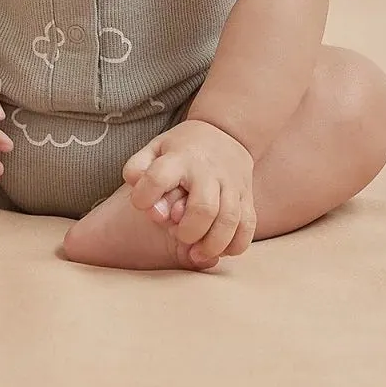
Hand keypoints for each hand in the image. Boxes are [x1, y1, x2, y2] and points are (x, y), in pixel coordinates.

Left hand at [121, 118, 255, 265]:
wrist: (227, 132)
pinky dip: (235, 245)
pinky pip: (248, 226)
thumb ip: (137, 170)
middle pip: (203, 208)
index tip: (142, 204)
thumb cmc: (182, 149)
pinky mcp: (247, 197)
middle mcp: (208, 171)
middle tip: (179, 235)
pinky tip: (220, 250)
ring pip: (229, 221)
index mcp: (180, 158)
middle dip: (189, 231)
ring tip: (196, 253)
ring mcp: (232, 184)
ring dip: (212, 245)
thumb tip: (140, 201)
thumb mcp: (154, 148)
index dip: (145, 197)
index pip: (158, 178)